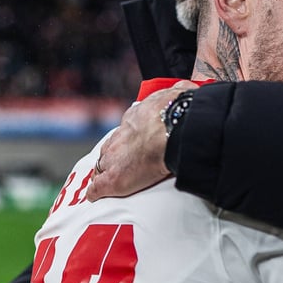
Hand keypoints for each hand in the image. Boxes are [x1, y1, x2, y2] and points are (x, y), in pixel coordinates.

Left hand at [86, 80, 197, 201]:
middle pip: (111, 146)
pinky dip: (95, 191)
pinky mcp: (112, 179)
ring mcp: (114, 157)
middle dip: (113, 154)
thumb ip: (179, 91)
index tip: (133, 143)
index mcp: (136, 118)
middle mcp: (121, 136)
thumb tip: (187, 86)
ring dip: (103, 171)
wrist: (172, 130)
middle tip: (118, 162)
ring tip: (105, 180)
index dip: (129, 138)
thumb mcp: (178, 95)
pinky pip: (97, 187)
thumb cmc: (178, 114)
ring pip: (102, 165)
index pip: (127, 129)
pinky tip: (95, 196)